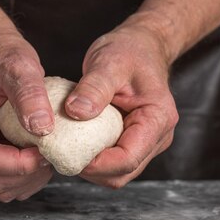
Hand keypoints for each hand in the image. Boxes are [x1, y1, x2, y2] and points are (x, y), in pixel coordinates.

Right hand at [0, 30, 54, 201]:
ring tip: (46, 157)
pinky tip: (37, 159)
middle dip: (23, 176)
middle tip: (50, 157)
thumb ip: (29, 94)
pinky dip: (23, 180)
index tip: (46, 152)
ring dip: (25, 181)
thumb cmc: (3, 57)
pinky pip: (1, 184)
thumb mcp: (19, 65)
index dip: (18, 163)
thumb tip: (41, 128)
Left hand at [65, 23, 178, 188]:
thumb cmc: (130, 51)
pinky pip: (113, 162)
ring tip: (67, 150)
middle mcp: (157, 137)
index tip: (68, 155)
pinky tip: (76, 145)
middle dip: (92, 171)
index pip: (128, 158)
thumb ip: (94, 88)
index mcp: (158, 119)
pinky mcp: (133, 142)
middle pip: (123, 173)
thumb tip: (76, 112)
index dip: (98, 165)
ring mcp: (147, 143)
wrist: (142, 47)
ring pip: (118, 173)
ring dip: (92, 168)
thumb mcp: (109, 62)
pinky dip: (94, 159)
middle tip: (62, 155)